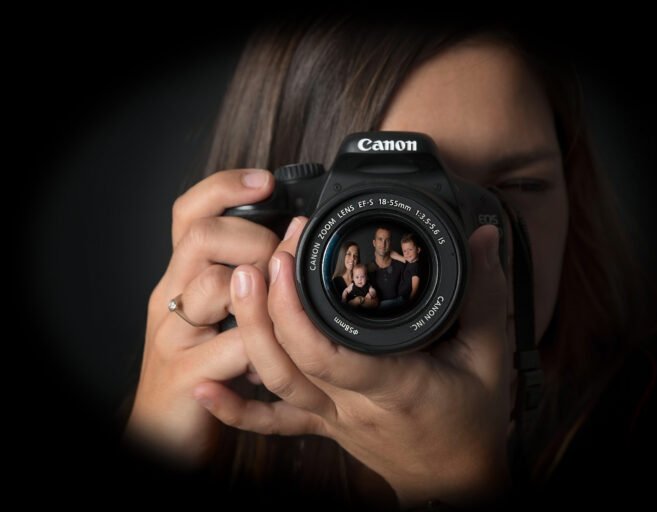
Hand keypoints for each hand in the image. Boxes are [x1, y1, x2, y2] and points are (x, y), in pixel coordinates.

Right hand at [126, 169, 282, 464]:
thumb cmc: (201, 370)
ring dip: (262, 292)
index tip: (266, 180)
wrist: (162, 435)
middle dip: (254, 241)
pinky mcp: (187, 374)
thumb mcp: (216, 317)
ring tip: (280, 314)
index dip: (225, 188)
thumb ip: (241, 281)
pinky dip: (263, 348)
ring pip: (218, 287)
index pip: (190, 213)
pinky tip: (272, 360)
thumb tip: (289, 242)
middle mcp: (171, 299)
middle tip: (282, 266)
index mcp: (181, 279)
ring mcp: (176, 336)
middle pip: (203, 237)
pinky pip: (235, 347)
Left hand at [197, 221, 511, 505]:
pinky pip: (272, 422)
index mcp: (394, 385)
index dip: (295, 308)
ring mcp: (331, 418)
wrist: (455, 482)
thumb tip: (484, 238)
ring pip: (275, 384)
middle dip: (262, 309)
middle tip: (253, 260)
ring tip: (236, 287)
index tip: (285, 258)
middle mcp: (352, 404)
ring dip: (248, 337)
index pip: (330, 353)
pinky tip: (205, 387)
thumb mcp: (490, 357)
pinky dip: (235, 409)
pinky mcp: (322, 426)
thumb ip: (484, 295)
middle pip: (289, 363)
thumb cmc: (473, 422)